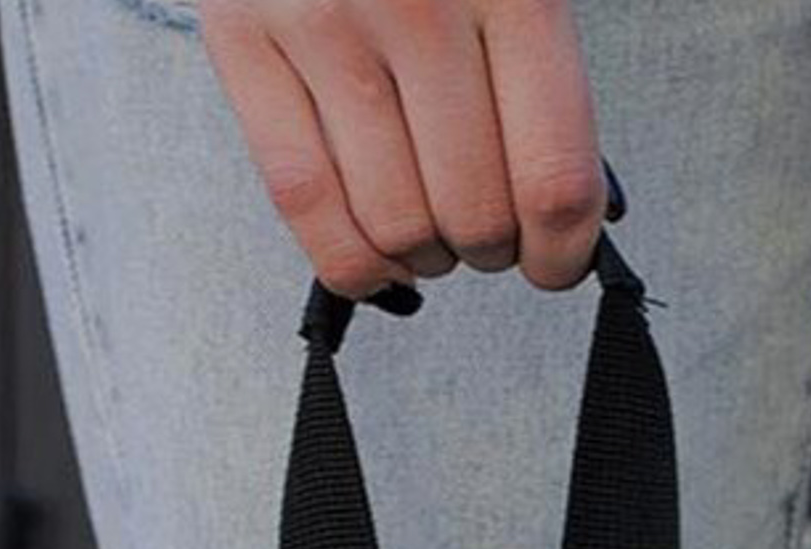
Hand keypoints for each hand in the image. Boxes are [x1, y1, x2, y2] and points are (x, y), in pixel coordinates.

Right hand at [197, 0, 603, 299]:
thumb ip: (542, 74)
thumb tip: (568, 216)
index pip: (554, 177)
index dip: (563, 251)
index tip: (554, 260)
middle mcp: (416, 1)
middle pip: (475, 213)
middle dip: (489, 248)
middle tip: (484, 231)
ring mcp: (321, 21)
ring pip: (395, 224)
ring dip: (424, 257)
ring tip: (429, 233)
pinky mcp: (243, 37)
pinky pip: (304, 201)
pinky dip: (349, 258)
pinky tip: (374, 258)